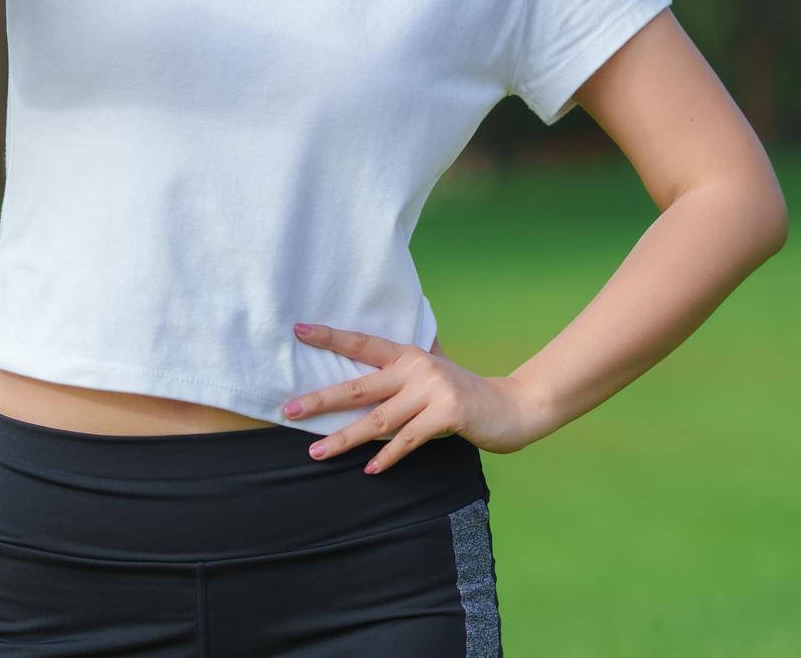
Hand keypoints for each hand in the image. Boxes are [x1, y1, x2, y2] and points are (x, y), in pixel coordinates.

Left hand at [283, 323, 553, 473]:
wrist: (512, 407)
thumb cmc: (466, 392)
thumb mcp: (434, 371)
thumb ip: (405, 367)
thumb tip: (370, 360)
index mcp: (409, 355)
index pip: (363, 344)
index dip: (331, 337)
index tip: (299, 331)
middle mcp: (418, 368)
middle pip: (360, 385)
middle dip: (321, 399)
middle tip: (288, 409)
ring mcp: (433, 390)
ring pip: (378, 419)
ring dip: (345, 439)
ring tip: (316, 453)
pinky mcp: (448, 414)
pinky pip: (408, 439)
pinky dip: (387, 456)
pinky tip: (369, 469)